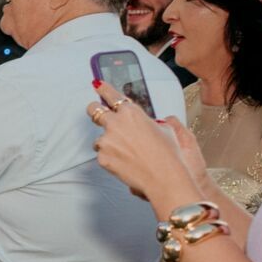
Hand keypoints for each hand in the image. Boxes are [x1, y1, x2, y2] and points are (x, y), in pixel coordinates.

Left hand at [89, 85, 196, 203]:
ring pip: (100, 138)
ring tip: (127, 153)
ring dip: (108, 143)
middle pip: (94, 111)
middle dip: (95, 111)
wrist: (164, 176)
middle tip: (99, 115)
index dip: (104, 89)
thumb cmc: (167, 153)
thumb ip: (146, 122)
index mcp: (131, 112)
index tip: (97, 85)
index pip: (112, 95)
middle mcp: (115, 123)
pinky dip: (110, 158)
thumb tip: (143, 123)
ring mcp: (106, 140)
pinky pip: (102, 154)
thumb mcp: (163, 129)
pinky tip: (125, 163)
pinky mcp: (101, 157)